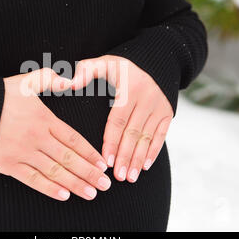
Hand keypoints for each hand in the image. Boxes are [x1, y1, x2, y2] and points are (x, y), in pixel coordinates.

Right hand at [0, 68, 110, 200]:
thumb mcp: (26, 81)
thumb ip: (50, 79)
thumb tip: (71, 79)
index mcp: (44, 119)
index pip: (73, 139)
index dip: (90, 153)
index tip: (102, 164)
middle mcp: (37, 138)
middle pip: (68, 159)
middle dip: (89, 173)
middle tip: (105, 184)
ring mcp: (23, 153)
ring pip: (54, 172)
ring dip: (75, 183)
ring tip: (91, 193)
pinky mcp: (9, 165)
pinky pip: (32, 180)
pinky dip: (49, 188)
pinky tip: (63, 195)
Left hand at [71, 55, 172, 182]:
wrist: (155, 60)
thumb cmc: (123, 65)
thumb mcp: (105, 62)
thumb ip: (86, 70)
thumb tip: (70, 83)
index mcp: (129, 89)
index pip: (117, 121)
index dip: (111, 141)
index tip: (105, 161)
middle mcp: (147, 99)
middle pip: (133, 133)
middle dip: (125, 157)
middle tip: (117, 177)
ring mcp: (159, 106)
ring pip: (147, 137)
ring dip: (138, 159)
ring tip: (129, 177)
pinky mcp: (168, 112)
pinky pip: (161, 135)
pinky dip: (153, 151)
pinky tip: (145, 166)